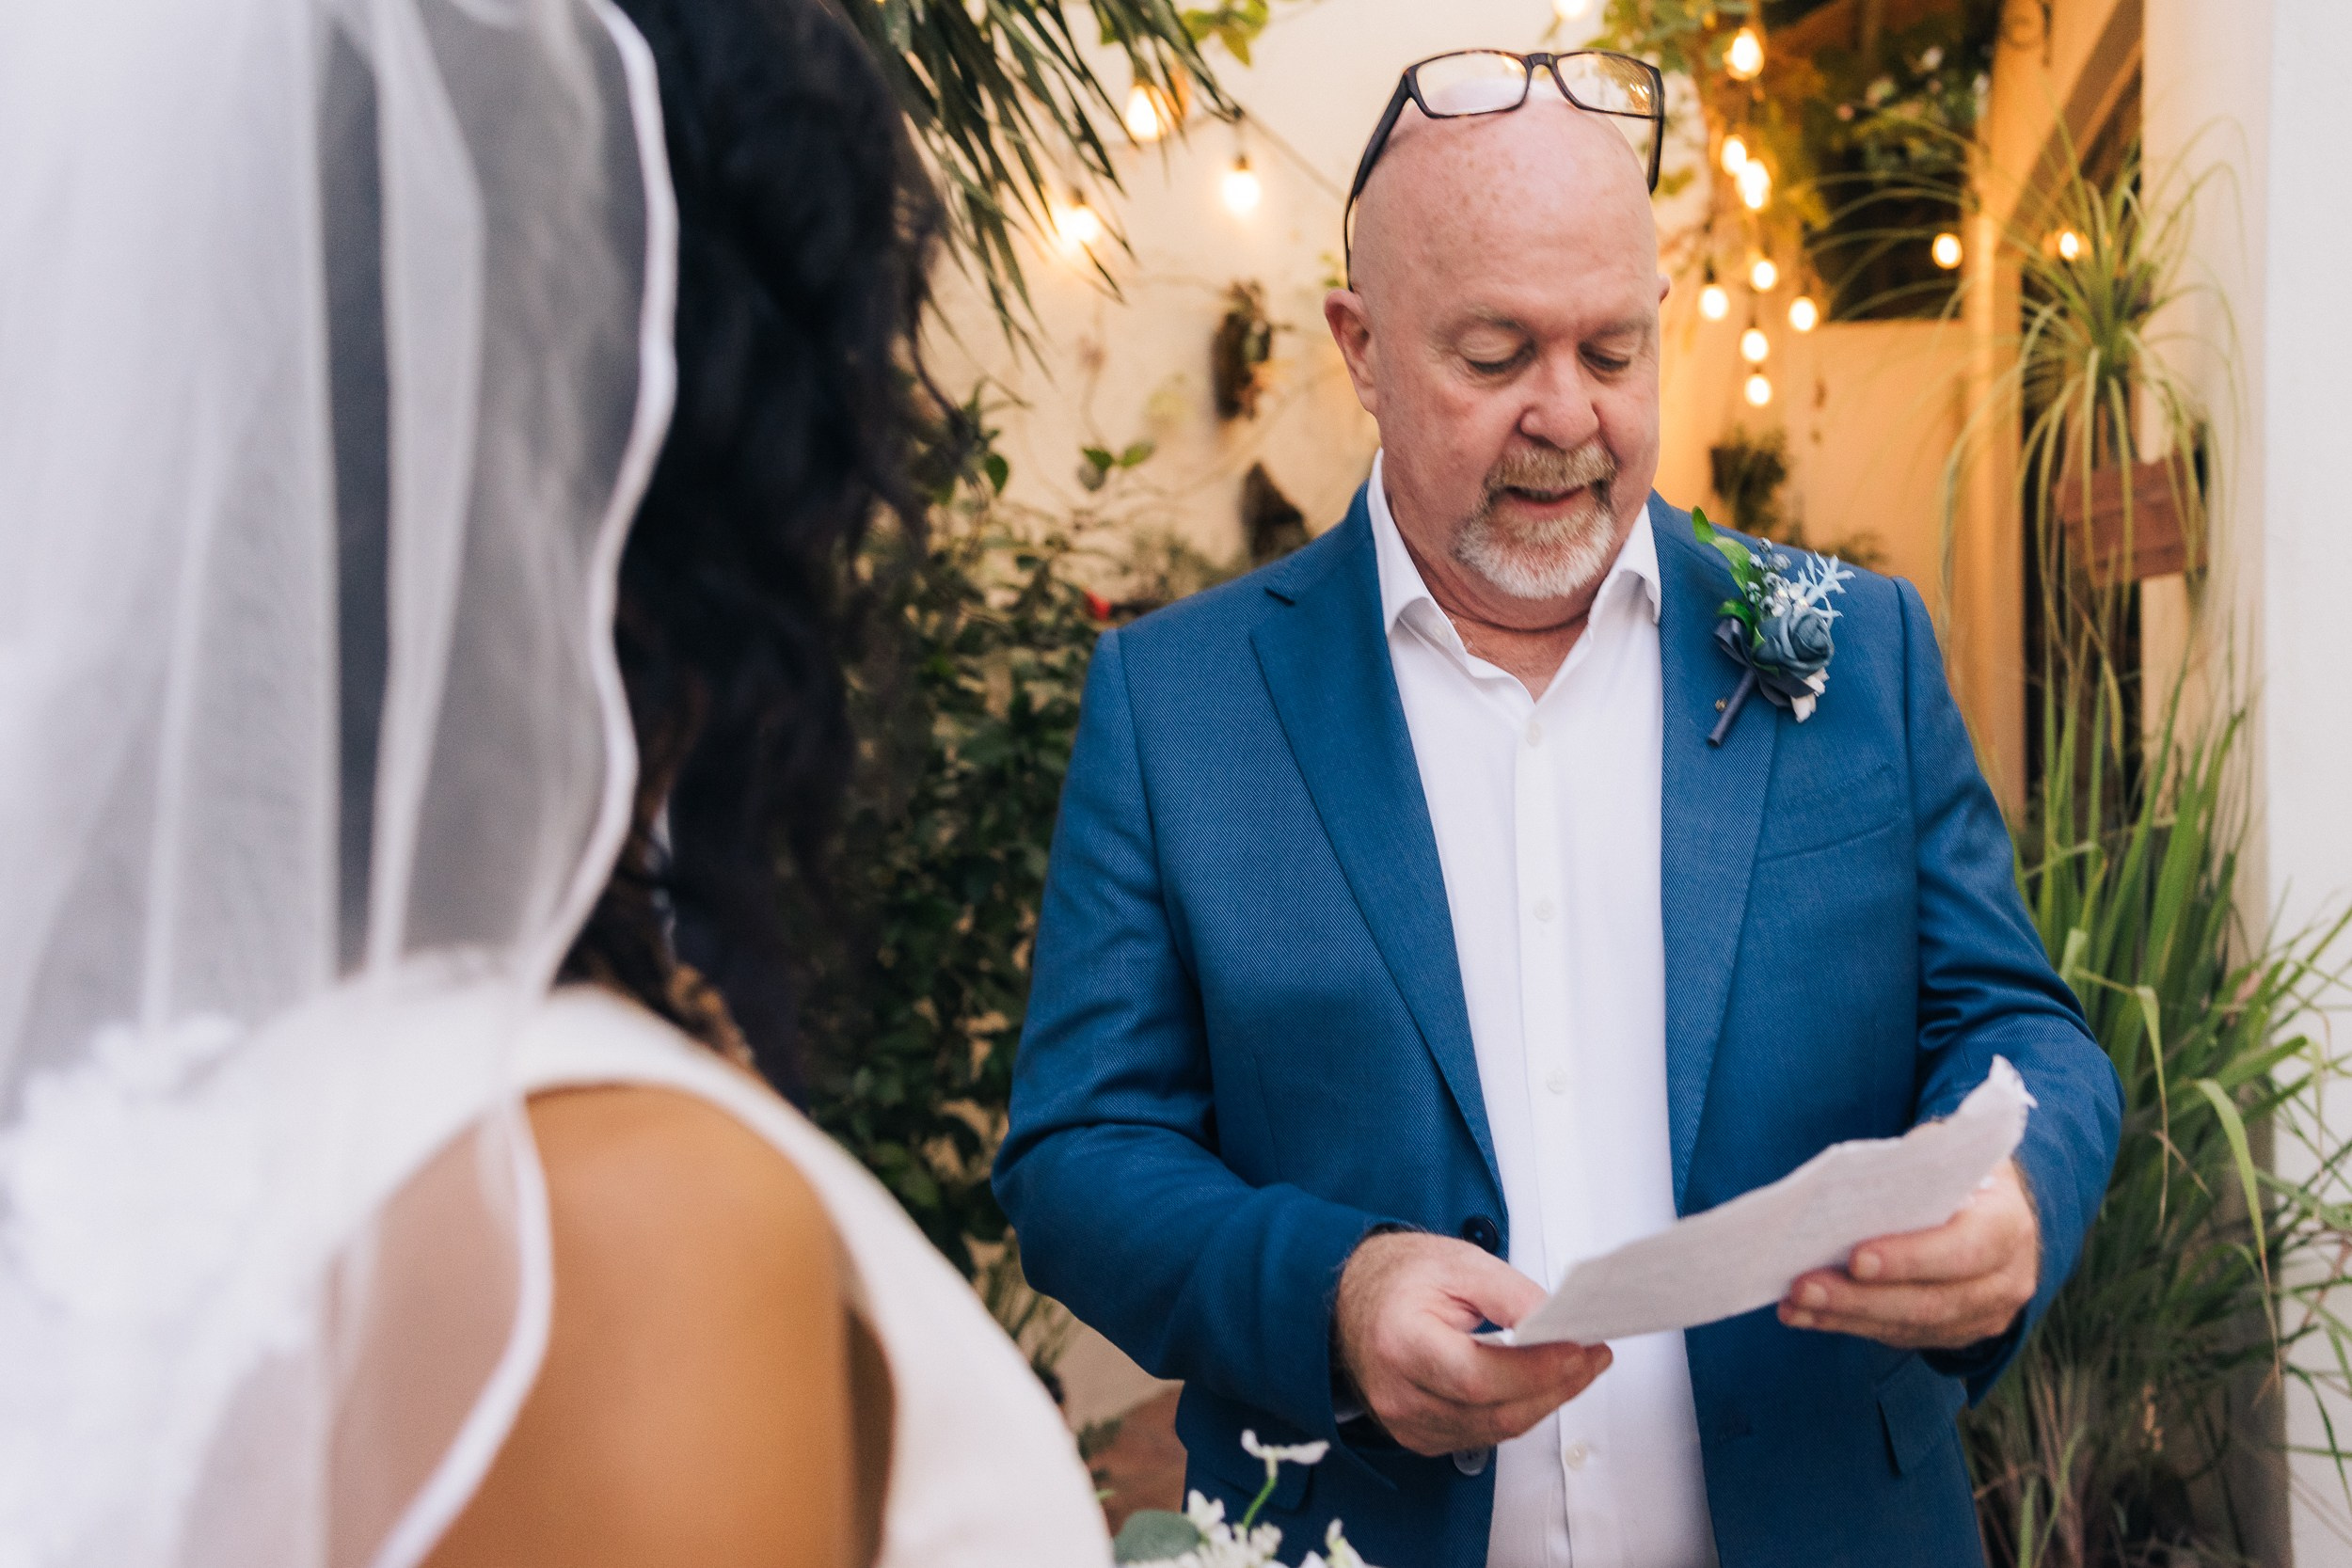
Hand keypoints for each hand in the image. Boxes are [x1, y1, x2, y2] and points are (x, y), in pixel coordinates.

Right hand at [1333, 1231, 1610, 1456]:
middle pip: (1495, 1412)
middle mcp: (1398, 1393)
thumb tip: (1560, 1324)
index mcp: (1400, 1342)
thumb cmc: (1402, 1278)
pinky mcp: (1418, 1437)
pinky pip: (1483, 1435)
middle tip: (1593, 1356)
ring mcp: (1406, 1422)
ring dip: (1543, 1402)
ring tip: (1576, 1366)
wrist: (1353, 1299)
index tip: (1581, 1349)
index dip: (1537, 1370)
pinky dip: (1516, 1412)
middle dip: (1556, 1387)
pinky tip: (1537, 1386)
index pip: (1479, 1377)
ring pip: (1496, 1430)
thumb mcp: (1459, 1264)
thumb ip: (1512, 1294)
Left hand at [1779, 1158, 2039, 1349]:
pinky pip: (1899, 1336)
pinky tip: (1806, 1313)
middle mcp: (2005, 1280)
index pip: (1964, 1249)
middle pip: (1931, 1301)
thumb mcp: (1954, 1151)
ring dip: (1844, 1316)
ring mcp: (1983, 1315)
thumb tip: (1864, 1172)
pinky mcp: (1954, 1333)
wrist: (1997, 1211)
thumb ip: (1921, 1158)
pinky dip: (1848, 1324)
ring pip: (1910, 1326)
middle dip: (1861, 1297)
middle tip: (1804, 1285)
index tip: (1855, 1258)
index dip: (1911, 1257)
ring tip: (1793, 1303)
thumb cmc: (1961, 1174)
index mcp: (2008, 1225)